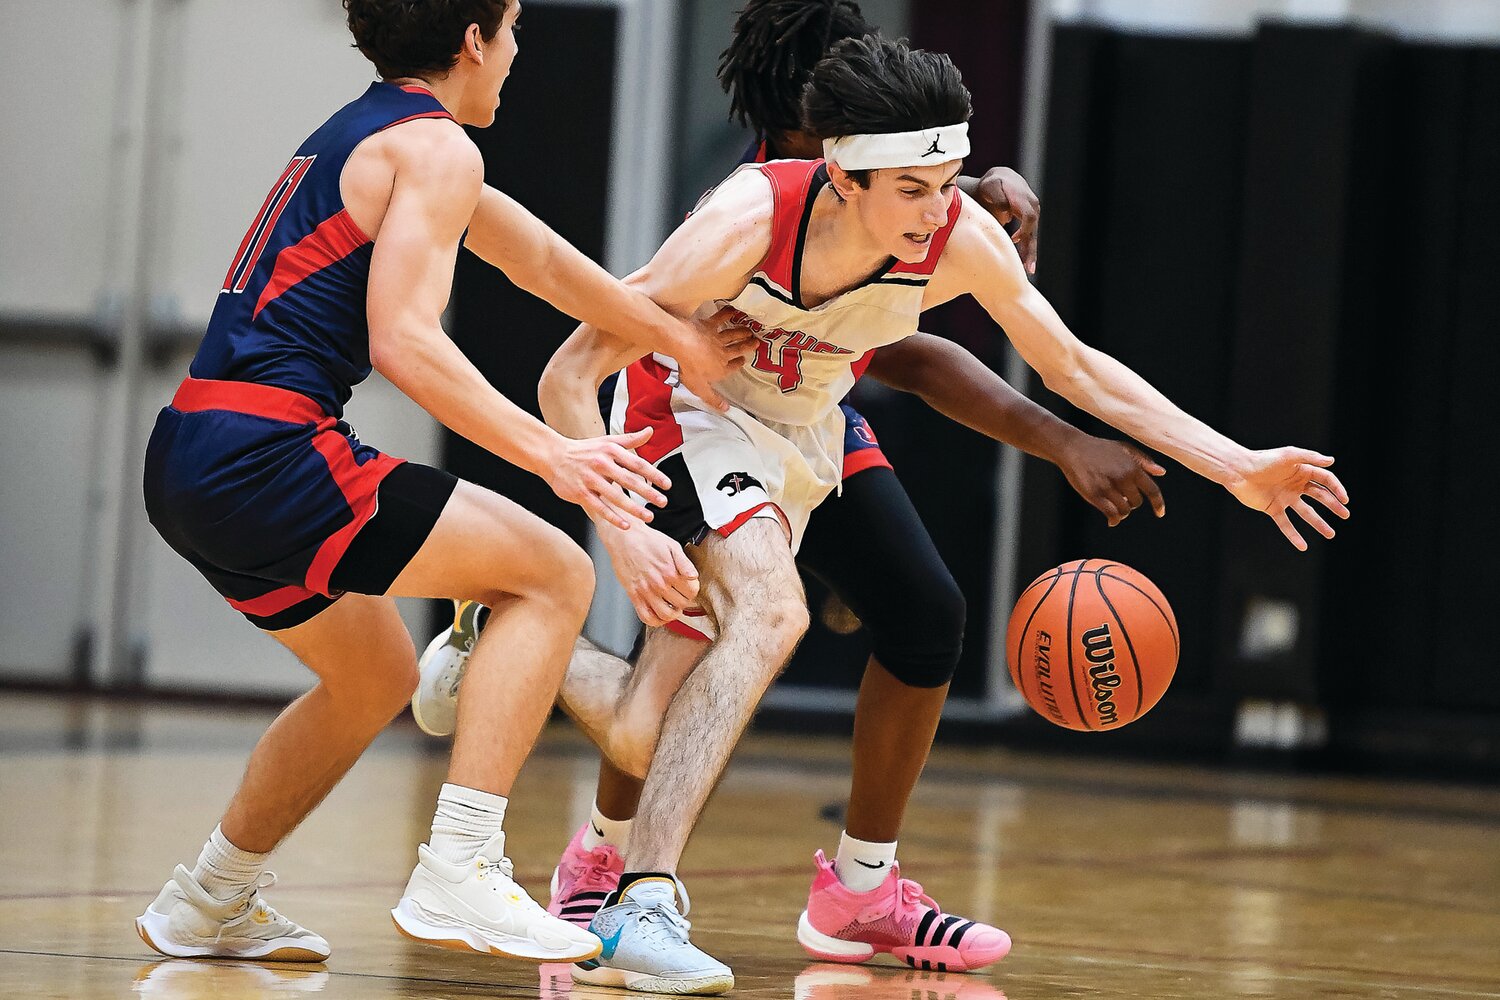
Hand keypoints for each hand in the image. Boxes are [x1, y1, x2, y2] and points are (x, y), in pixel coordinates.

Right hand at [544, 427, 672, 529]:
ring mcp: (590, 479)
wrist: (552, 455)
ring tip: (649, 517)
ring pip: (615, 496)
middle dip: (648, 493)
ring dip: (634, 508)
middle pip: (630, 481)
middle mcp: (602, 464)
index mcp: (611, 451)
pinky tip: (626, 525)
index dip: (654, 475)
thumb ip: (630, 439)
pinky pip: (599, 507)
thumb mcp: (607, 441)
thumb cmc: (583, 450)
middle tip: (663, 502)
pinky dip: (613, 517)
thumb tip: (650, 430)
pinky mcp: (580, 492)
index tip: (667, 485)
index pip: (638, 464)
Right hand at [598, 520, 699, 626]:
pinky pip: (646, 617)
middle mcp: (659, 584)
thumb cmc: (647, 540)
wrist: (624, 538)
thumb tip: (694, 576)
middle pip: (681, 604)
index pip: (692, 592)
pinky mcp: (634, 595)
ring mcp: (646, 591)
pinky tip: (659, 614)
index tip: (689, 587)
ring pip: (666, 615)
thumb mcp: (672, 546)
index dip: (693, 590)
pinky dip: (656, 621)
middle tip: (680, 596)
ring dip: (673, 614)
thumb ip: (685, 563)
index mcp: (670, 572)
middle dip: (684, 601)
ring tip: (672, 607)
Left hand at [671, 306, 755, 412]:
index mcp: (721, 368)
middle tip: (757, 342)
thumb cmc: (690, 369)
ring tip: (750, 330)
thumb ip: (713, 399)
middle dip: (748, 346)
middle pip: (738, 348)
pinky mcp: (709, 325)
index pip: (733, 367)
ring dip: (742, 332)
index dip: (738, 363)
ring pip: (733, 334)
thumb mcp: (700, 389)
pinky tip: (733, 310)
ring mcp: (717, 338)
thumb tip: (726, 409)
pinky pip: (721, 318)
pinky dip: (728, 314)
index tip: (743, 360)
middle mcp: (722, 352)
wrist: (682, 345)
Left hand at [975, 166, 1039, 274]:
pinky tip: (1024, 262)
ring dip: (1030, 252)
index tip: (1017, 243)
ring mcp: (1033, 212)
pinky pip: (1029, 235)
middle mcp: (1032, 205)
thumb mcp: (990, 187)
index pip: (1029, 216)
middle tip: (1028, 268)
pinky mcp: (1029, 218)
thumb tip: (1007, 217)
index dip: (1025, 231)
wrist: (999, 179)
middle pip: (1033, 229)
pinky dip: (1027, 247)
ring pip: (1032, 234)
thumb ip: (998, 200)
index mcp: (1023, 197)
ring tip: (1028, 270)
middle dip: (1031, 249)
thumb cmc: (991, 184)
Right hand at [1056, 436, 1166, 525]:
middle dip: (1131, 502)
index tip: (1160, 513)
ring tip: (1114, 506)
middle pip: (1136, 502)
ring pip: (1124, 510)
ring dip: (1121, 511)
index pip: (1152, 490)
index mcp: (1132, 467)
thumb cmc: (1099, 448)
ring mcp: (1108, 487)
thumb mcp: (1125, 448)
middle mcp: (1122, 477)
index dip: (1158, 504)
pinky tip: (1111, 521)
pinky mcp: (1094, 494)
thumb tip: (1161, 472)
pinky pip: (1111, 514)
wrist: (1073, 447)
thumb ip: (1144, 461)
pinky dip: (1113, 520)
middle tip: (1121, 498)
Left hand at [1225, 448, 1350, 550]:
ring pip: (1306, 513)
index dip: (1336, 489)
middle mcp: (1295, 485)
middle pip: (1319, 496)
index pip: (1325, 480)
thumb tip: (1332, 461)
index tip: (1345, 500)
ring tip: (1331, 534)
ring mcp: (1285, 498)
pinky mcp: (1273, 508)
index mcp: (1301, 471)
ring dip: (1319, 524)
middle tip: (1345, 515)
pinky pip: (1286, 524)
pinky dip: (1294, 535)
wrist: (1239, 471)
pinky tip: (1303, 546)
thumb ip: (1311, 458)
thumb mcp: (1289, 455)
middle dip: (1333, 505)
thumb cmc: (1263, 460)